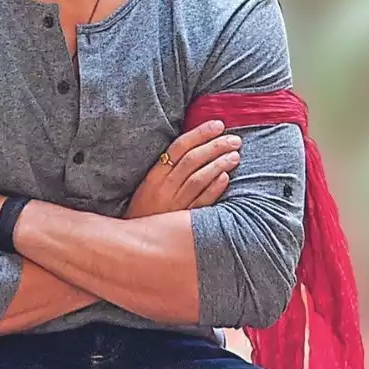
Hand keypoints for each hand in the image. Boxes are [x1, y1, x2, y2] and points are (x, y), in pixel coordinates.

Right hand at [124, 120, 241, 218]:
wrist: (133, 243)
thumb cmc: (145, 210)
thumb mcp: (149, 186)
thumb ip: (168, 169)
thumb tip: (196, 147)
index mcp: (154, 176)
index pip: (179, 147)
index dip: (200, 133)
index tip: (218, 124)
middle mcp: (164, 188)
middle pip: (192, 160)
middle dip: (215, 146)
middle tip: (234, 139)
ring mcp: (174, 205)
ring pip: (198, 179)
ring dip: (219, 164)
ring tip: (235, 155)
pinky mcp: (183, 221)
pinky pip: (201, 203)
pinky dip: (214, 189)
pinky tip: (226, 178)